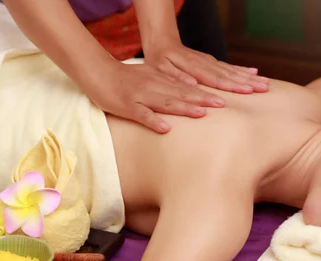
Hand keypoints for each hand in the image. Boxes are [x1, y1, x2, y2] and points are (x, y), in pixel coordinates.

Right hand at [85, 61, 226, 132]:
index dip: (205, 93)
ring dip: (184, 108)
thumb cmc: (125, 78)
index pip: (187, 88)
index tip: (223, 99)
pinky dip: (153, 121)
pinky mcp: (127, 106)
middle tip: (222, 104)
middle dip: (202, 99)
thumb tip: (191, 87)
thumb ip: (169, 82)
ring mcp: (140, 96)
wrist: (97, 72)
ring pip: (165, 103)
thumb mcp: (150, 76)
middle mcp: (154, 87)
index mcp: (160, 81)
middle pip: (182, 94)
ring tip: (202, 113)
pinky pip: (142, 115)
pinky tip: (165, 128)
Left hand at [144, 42, 269, 94]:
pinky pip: (230, 67)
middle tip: (264, 88)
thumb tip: (191, 83)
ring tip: (265, 83)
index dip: (231, 86)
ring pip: (232, 70)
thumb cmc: (160, 61)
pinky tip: (255, 72)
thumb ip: (176, 77)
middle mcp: (205, 63)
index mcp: (193, 67)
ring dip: (249, 77)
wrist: (163, 43)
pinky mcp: (213, 62)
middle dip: (248, 82)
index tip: (246, 91)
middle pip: (229, 74)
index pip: (215, 78)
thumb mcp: (161, 69)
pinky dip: (243, 69)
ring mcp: (211, 62)